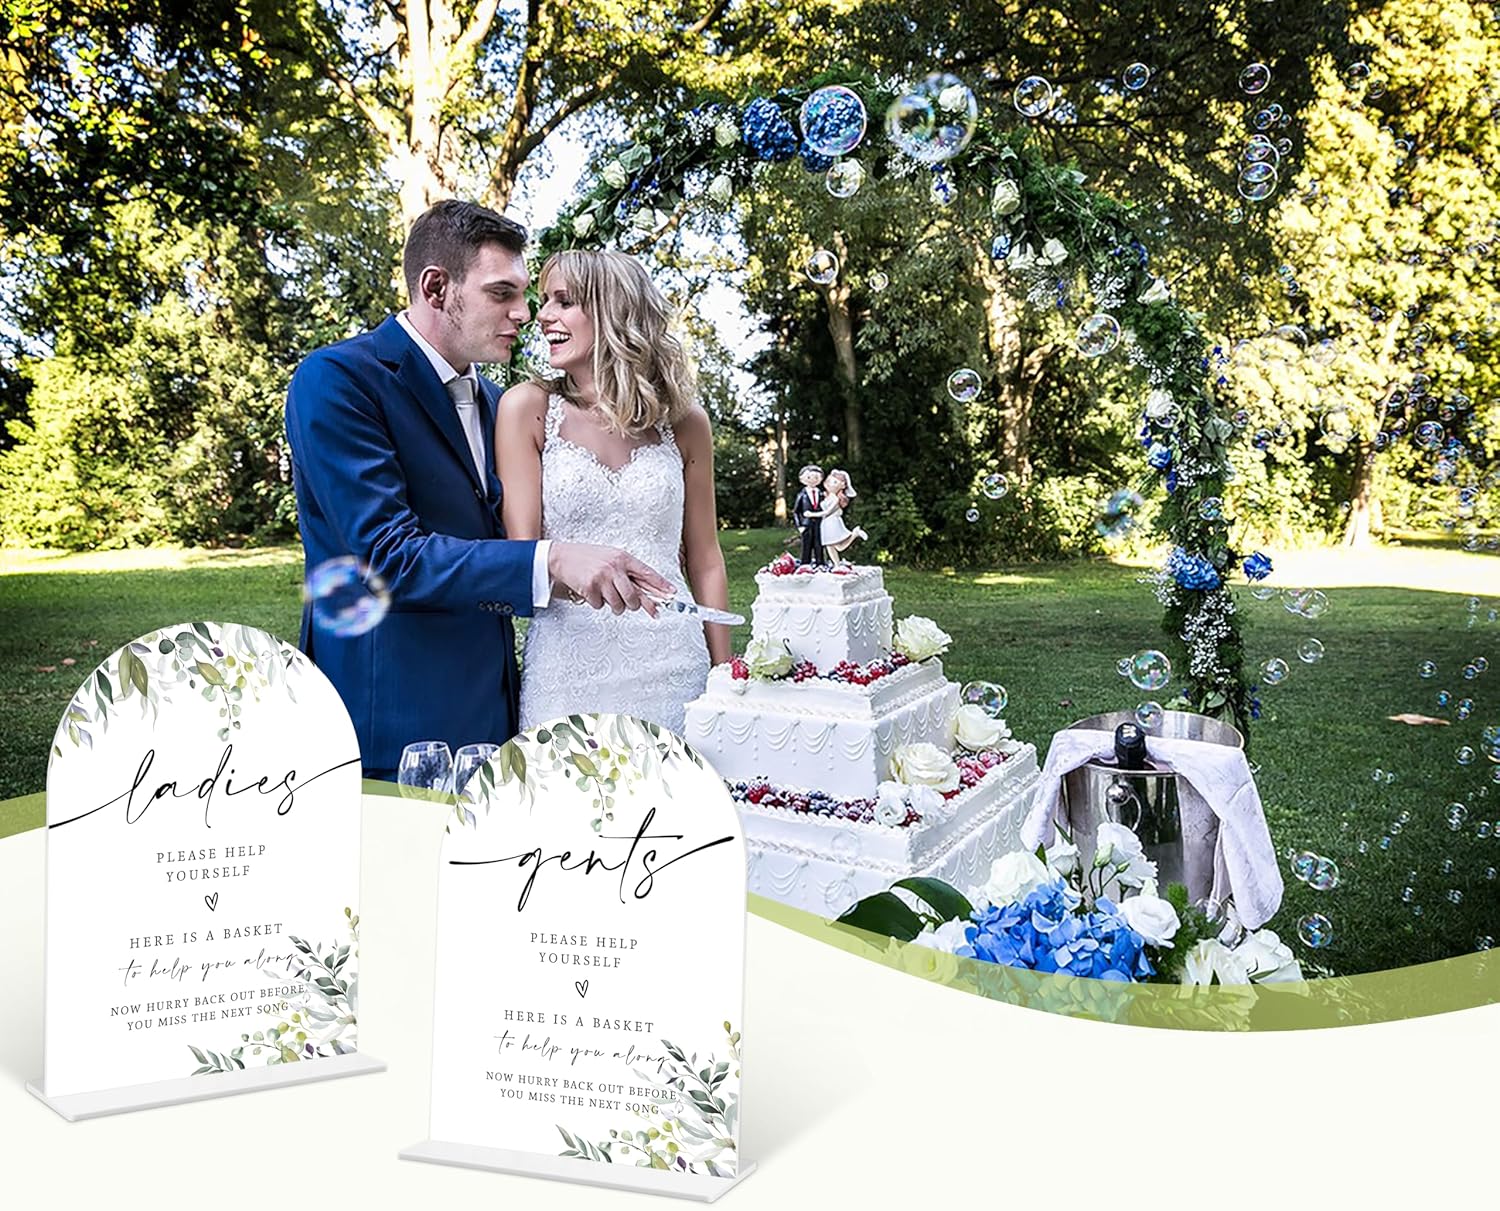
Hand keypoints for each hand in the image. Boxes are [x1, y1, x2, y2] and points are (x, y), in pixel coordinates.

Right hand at [548, 542, 672, 614]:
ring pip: (618, 605)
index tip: (672, 595)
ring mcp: (602, 578)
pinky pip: (600, 606)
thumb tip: (648, 590)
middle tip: (630, 605)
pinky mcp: (590, 588)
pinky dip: (597, 602)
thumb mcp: (611, 558)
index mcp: (623, 558)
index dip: (661, 586)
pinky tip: (592, 591)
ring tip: (606, 594)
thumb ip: (628, 572)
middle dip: (634, 606)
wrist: (562, 557)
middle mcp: (614, 567)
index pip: (647, 574)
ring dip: (614, 606)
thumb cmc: (589, 558)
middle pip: (634, 597)